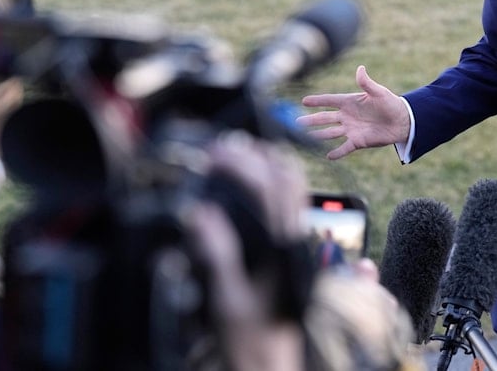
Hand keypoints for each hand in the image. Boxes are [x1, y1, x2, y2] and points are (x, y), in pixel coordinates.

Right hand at [184, 134, 309, 370]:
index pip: (272, 188)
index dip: (245, 163)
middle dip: (259, 157)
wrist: (271, 364)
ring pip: (291, 194)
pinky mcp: (290, 255)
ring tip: (237, 157)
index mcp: (283, 246)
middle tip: (226, 147)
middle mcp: (295, 240)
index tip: (217, 152)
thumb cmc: (249, 338)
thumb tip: (200, 212)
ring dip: (267, 169)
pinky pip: (286, 211)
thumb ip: (216, 254)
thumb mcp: (227, 299)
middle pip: (288, 182)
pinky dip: (269, 190)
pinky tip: (249, 190)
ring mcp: (296, 246)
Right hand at [298, 65, 409, 159]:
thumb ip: (367, 83)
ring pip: (330, 132)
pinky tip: (327, 156)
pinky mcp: (358, 141)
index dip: (317, 100)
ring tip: (305, 137)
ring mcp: (351, 129)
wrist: (403, 121)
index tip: (304, 101)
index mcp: (350, 102)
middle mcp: (347, 116)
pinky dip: (336, 152)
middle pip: (325, 118)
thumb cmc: (391, 103)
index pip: (330, 101)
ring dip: (318, 134)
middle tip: (296, 122)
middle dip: (311, 120)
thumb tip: (360, 68)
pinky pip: (344, 148)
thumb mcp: (379, 92)